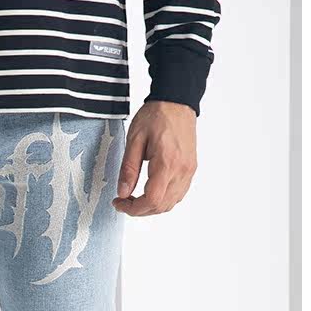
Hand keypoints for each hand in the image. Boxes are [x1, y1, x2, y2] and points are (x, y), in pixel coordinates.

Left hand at [113, 101, 196, 215]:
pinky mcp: (191, 168)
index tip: (119, 203)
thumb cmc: (156, 115)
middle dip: (140, 210)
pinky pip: (178, 193)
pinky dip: (163, 199)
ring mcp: (189, 170)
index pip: (152, 200)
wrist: (176, 101)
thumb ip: (128, 168)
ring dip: (152, 207)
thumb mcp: (134, 139)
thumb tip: (123, 192)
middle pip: (162, 206)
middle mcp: (182, 170)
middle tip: (123, 201)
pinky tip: (150, 192)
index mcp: (167, 162)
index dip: (133, 208)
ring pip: (171, 203)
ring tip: (134, 198)